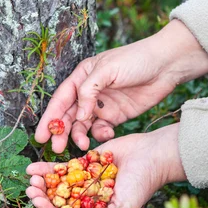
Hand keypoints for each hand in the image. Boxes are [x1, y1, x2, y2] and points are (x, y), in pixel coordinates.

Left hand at [26, 123, 185, 207]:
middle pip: (58, 202)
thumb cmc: (141, 185)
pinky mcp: (85, 164)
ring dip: (42, 182)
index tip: (36, 201)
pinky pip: (62, 168)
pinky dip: (47, 169)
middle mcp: (87, 201)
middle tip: (31, 188)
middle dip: (42, 196)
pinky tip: (33, 167)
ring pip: (57, 185)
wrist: (151, 155)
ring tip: (31, 176)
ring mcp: (85, 182)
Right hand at [34, 20, 207, 152]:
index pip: (60, 100)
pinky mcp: (116, 116)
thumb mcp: (107, 69)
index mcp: (82, 77)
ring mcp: (102, 105)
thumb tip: (80, 115)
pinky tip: (107, 134)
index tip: (41, 136)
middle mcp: (89, 92)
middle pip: (69, 116)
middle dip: (61, 132)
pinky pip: (101, 129)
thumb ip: (89, 91)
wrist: (166, 65)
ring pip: (83, 126)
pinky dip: (100, 135)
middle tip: (55, 148)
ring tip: (82, 146)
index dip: (49, 118)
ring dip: (79, 136)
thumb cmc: (135, 59)